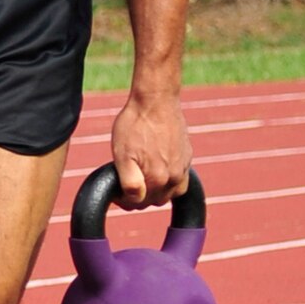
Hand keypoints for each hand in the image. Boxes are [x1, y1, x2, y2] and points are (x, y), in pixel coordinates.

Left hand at [110, 90, 191, 208]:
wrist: (156, 100)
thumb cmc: (135, 125)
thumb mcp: (122, 155)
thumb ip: (129, 183)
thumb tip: (135, 201)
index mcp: (158, 179)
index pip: (139, 203)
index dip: (124, 198)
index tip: (116, 188)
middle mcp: (175, 177)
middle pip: (156, 200)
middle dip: (141, 195)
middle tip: (127, 179)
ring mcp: (184, 167)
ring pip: (171, 192)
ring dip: (157, 189)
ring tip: (143, 173)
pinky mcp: (188, 156)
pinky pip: (181, 178)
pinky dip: (169, 178)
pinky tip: (158, 166)